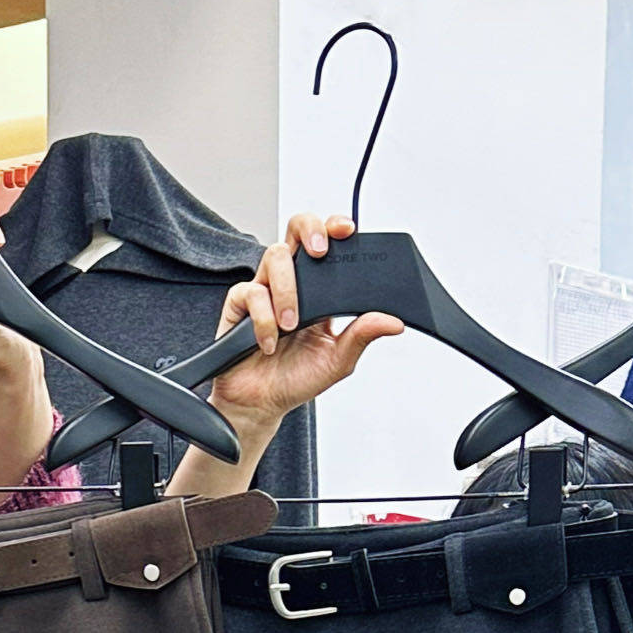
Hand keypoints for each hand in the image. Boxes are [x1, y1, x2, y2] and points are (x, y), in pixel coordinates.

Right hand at [166, 212, 401, 501]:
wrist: (261, 404)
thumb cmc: (296, 379)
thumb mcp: (338, 360)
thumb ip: (362, 336)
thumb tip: (393, 321)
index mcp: (318, 290)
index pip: (328, 244)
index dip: (335, 228)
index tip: (347, 231)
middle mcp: (291, 282)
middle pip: (297, 229)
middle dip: (310, 230)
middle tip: (319, 253)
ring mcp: (264, 289)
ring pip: (274, 256)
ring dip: (287, 290)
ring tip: (291, 325)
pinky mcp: (239, 303)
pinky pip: (251, 292)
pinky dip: (263, 318)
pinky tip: (269, 342)